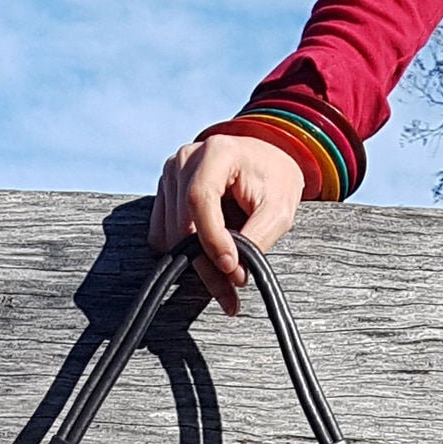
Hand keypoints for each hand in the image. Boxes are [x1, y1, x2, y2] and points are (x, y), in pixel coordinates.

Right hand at [149, 134, 304, 313]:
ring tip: (226, 271)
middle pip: (183, 224)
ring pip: (172, 236)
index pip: (199, 200)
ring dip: (198, 263)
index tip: (231, 268)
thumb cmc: (273, 180)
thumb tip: (232, 272)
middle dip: (207, 263)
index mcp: (216, 152)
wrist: (263, 163)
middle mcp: (185, 160)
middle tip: (231, 291)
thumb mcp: (279, 209)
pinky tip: (209, 251)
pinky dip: (185, 253)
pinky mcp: (164, 195)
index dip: (212, 239)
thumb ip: (257, 238)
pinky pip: (163, 237)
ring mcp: (170, 176)